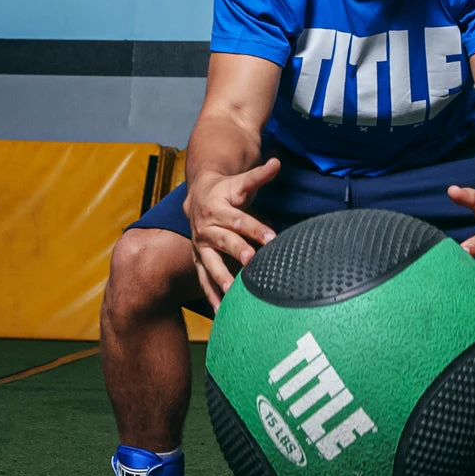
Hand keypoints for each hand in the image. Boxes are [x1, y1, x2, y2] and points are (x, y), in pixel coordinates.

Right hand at [186, 157, 280, 310]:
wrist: (197, 197)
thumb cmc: (226, 191)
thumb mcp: (240, 182)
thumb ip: (259, 175)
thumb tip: (277, 162)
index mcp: (217, 209)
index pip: (239, 220)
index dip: (256, 228)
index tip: (273, 238)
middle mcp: (206, 229)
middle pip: (224, 242)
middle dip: (238, 252)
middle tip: (252, 263)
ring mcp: (200, 247)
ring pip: (210, 265)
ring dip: (221, 280)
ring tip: (234, 295)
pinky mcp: (198, 260)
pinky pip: (203, 280)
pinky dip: (211, 296)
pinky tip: (221, 313)